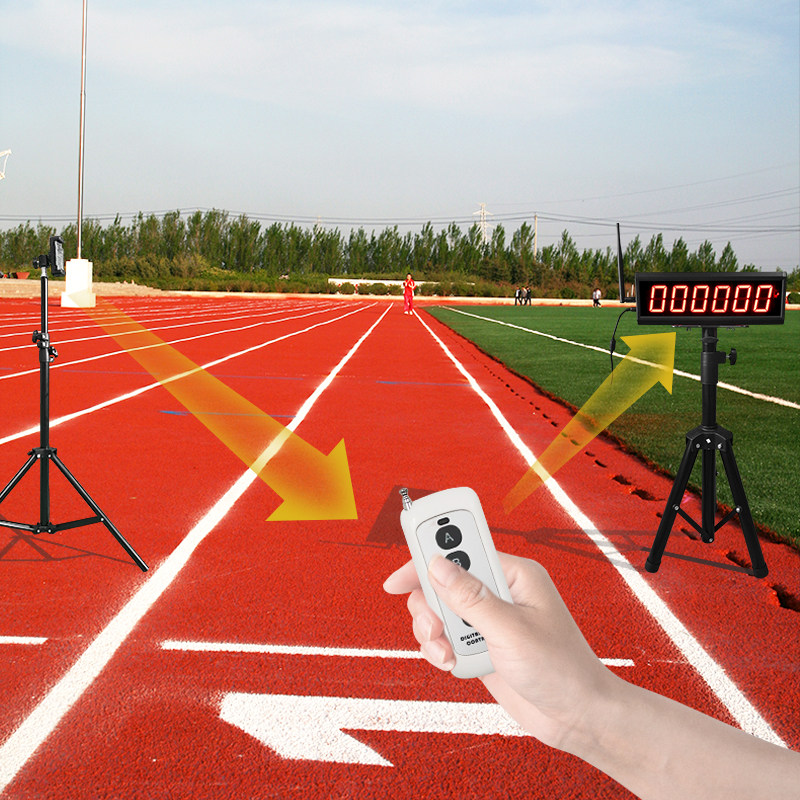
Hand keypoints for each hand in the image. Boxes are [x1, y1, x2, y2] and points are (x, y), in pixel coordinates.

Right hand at [383, 553, 615, 751]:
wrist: (576, 717)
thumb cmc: (561, 668)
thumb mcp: (511, 630)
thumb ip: (470, 597)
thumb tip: (437, 564)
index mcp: (513, 574)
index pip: (464, 549)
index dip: (430, 551)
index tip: (402, 570)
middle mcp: (497, 592)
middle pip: (442, 580)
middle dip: (429, 602)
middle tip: (432, 623)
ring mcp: (486, 619)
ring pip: (437, 610)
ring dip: (432, 631)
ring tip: (445, 651)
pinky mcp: (478, 644)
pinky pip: (442, 636)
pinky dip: (438, 649)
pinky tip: (452, 662)